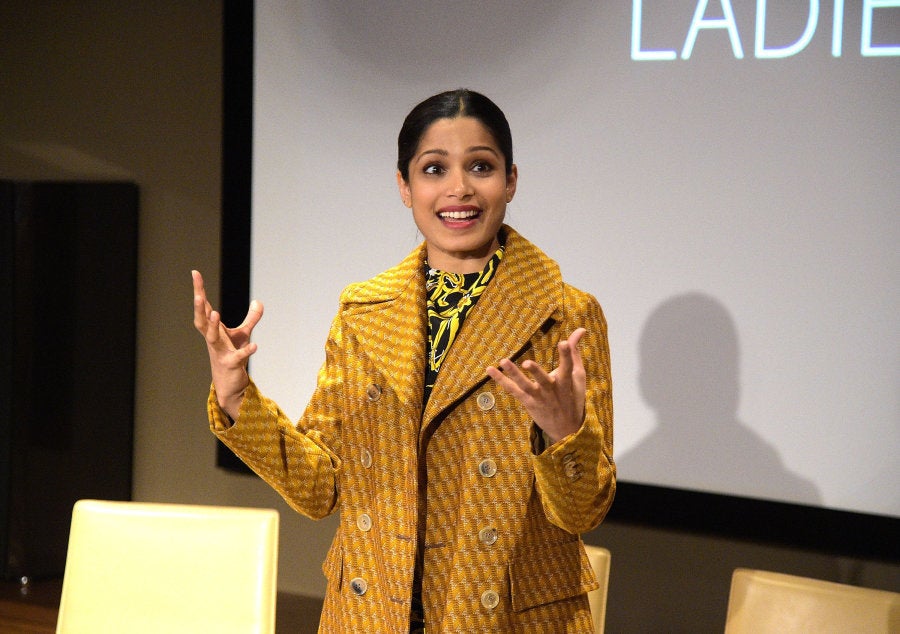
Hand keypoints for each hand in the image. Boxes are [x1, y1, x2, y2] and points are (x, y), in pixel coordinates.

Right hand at [192, 270, 262, 419]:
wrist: (230, 385)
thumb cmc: (232, 356)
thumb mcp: (243, 335)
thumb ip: (251, 318)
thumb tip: (258, 301)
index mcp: (214, 331)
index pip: (205, 307)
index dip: (200, 290)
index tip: (195, 272)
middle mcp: (213, 340)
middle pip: (201, 322)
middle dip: (199, 308)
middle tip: (197, 294)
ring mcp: (220, 352)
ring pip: (212, 338)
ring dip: (213, 326)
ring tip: (216, 312)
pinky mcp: (231, 364)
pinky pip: (238, 357)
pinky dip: (246, 351)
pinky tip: (255, 345)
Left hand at [486, 328, 586, 443]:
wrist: (566, 429)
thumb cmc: (572, 397)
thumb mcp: (578, 376)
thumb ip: (575, 352)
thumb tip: (580, 330)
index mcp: (566, 383)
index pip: (567, 367)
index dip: (566, 355)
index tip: (564, 342)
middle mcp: (551, 391)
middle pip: (543, 380)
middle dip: (536, 372)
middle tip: (527, 364)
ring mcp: (538, 398)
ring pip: (525, 386)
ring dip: (513, 374)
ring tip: (503, 361)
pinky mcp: (528, 402)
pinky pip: (513, 390)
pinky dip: (501, 380)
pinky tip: (490, 369)